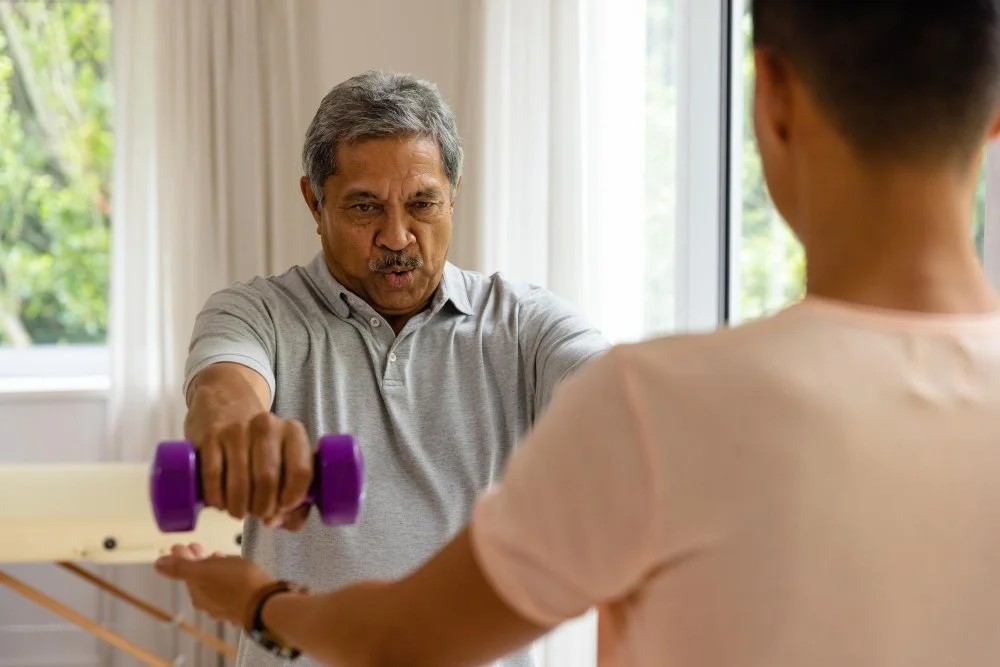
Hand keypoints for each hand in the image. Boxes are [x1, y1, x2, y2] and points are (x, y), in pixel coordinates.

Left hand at [155, 543, 274, 624]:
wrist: (265, 602)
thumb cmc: (236, 584)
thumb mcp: (204, 570)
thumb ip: (180, 567)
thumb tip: (158, 564)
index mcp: (197, 594)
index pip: (184, 573)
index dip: (183, 557)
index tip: (183, 545)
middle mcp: (209, 604)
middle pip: (200, 579)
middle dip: (198, 562)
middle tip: (199, 547)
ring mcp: (227, 606)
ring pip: (215, 584)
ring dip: (214, 569)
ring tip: (219, 556)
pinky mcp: (243, 604)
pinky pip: (231, 589)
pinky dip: (229, 578)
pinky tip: (235, 571)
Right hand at [185, 410, 312, 529]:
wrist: (224, 403)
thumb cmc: (260, 443)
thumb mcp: (283, 457)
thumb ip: (293, 497)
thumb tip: (276, 522)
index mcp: (292, 431)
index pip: (301, 472)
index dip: (292, 500)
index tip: (282, 510)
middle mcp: (266, 426)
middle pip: (268, 481)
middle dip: (263, 508)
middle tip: (258, 514)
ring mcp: (235, 430)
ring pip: (240, 483)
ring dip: (239, 508)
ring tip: (239, 511)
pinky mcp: (209, 437)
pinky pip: (214, 477)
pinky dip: (217, 499)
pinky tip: (220, 504)